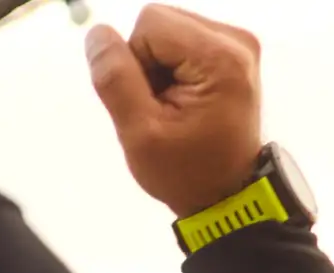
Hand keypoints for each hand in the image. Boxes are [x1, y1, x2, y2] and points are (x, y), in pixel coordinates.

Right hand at [87, 6, 262, 218]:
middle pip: (159, 22)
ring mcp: (237, 43)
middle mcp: (235, 40)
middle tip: (160, 106)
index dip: (133, 62)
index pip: (150, 25)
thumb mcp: (139, 133)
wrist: (226, 189)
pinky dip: (171, 68)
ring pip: (167, 30)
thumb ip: (115, 79)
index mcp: (220, 57)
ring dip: (156, 67)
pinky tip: (181, 98)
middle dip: (145, 62)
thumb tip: (96, 35)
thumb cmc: (185, 170)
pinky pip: (180, 41)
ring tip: (171, 105)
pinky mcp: (231, 50)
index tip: (150, 101)